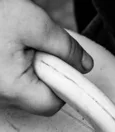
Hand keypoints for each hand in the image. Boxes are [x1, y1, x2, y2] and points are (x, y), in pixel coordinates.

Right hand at [0, 0, 92, 114]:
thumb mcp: (33, 23)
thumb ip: (65, 47)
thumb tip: (84, 65)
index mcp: (11, 88)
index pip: (53, 103)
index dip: (64, 83)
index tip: (64, 65)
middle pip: (36, 98)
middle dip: (44, 73)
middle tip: (33, 46)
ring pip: (20, 90)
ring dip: (26, 69)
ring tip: (12, 42)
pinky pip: (5, 83)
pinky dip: (10, 67)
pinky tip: (4, 47)